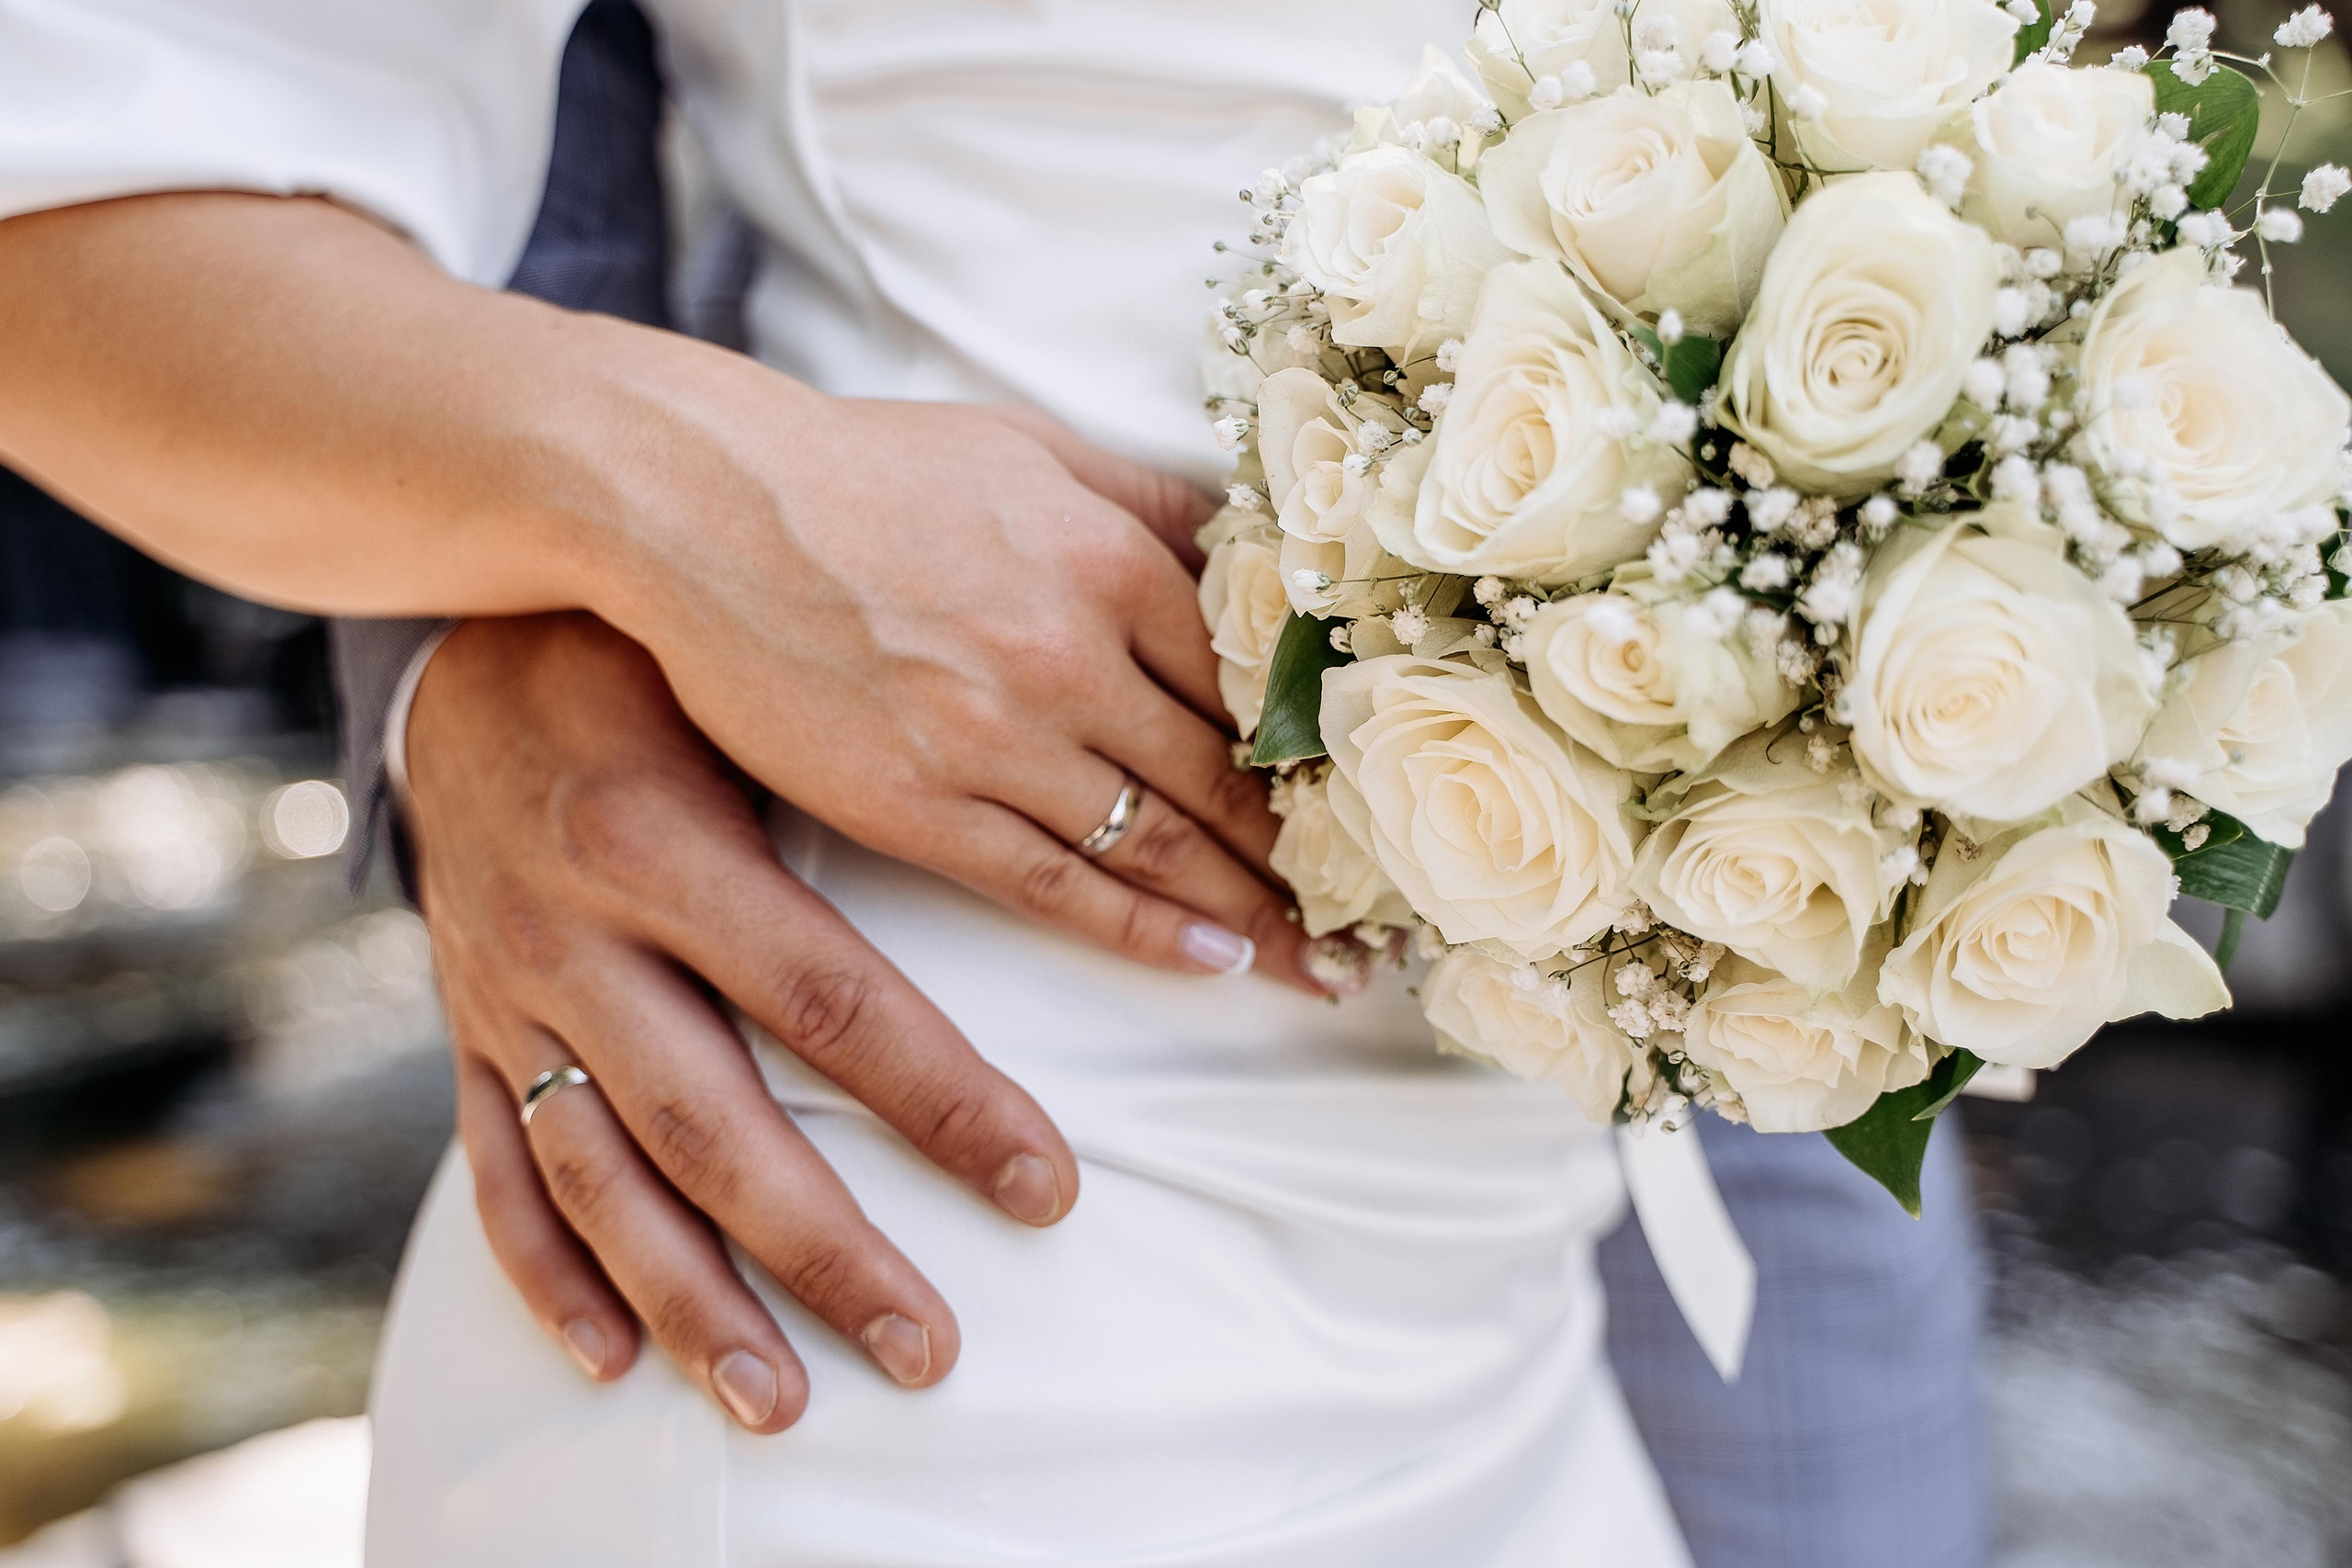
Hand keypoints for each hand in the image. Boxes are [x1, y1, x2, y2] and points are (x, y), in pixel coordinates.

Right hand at [405, 612, 1080, 1431]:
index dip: (946, 1104)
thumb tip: (1090, 811)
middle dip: (827, 1252)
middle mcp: (577, 936)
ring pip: (603, 1177)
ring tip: (780, 1401)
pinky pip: (492, 1168)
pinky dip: (543, 1272)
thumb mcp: (756, 683)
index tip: (1051, 1190)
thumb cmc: (652, 657)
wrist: (454, 655)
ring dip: (688, 1301)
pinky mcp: (462, 1027)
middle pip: (715, 1129)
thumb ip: (889, 761)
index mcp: (665, 844)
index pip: (830, 1002)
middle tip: (931, 1353)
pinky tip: (605, 1359)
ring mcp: (509, 994)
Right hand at [585, 390, 1326, 995]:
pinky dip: (1147, 929)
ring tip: (1326, 963)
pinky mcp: (918, 804)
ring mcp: (996, 739)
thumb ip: (1149, 503)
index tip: (1382, 805)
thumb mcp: (1031, 448)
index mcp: (1110, 561)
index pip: (1253, 684)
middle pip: (1228, 779)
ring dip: (1255, 912)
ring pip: (1159, 845)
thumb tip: (1254, 544)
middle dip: (1318, 855)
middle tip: (1388, 915)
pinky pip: (1058, 885)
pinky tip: (1216, 963)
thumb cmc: (865, 468)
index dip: (1327, 756)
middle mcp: (1071, 657)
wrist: (700, 504)